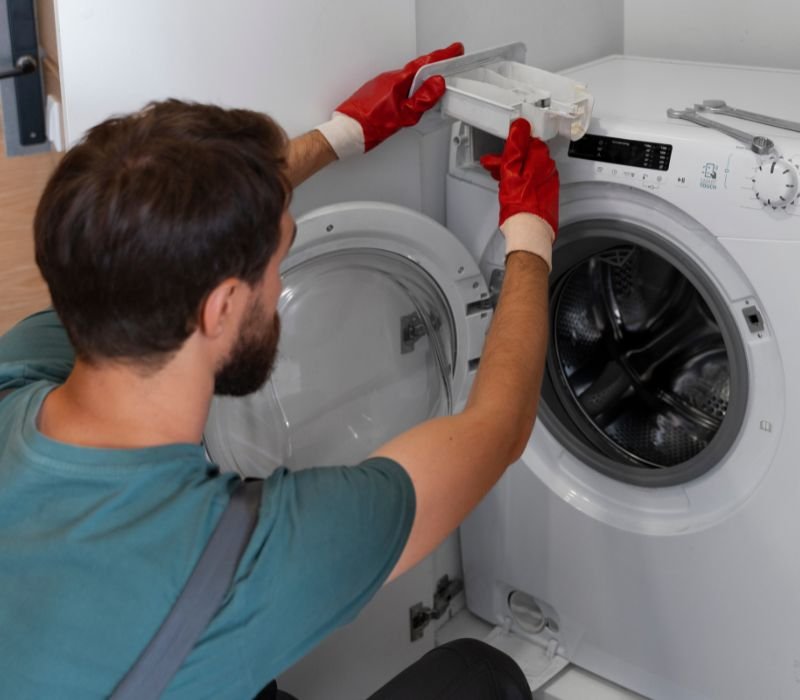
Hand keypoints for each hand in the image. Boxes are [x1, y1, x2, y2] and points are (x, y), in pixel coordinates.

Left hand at [317, 42, 463, 157]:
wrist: (345, 133)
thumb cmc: (367, 126)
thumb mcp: (402, 117)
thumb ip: (421, 101)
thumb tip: (436, 85)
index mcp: (396, 82)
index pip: (423, 65)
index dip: (441, 57)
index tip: (454, 50)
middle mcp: (388, 79)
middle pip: (416, 71)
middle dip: (433, 68)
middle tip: (448, 65)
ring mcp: (381, 86)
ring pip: (407, 80)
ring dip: (420, 81)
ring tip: (432, 88)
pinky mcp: (376, 93)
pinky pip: (398, 86)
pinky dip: (408, 89)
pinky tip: (411, 100)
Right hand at [480, 118, 558, 235]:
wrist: (529, 233)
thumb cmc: (520, 207)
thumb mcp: (510, 171)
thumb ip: (515, 147)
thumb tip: (520, 127)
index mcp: (541, 160)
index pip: (528, 141)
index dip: (511, 145)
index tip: (500, 150)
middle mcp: (548, 170)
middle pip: (528, 157)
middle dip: (510, 160)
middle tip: (495, 166)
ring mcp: (549, 184)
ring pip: (529, 170)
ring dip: (514, 171)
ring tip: (499, 178)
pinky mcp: (547, 196)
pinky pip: (533, 183)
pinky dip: (521, 182)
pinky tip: (511, 189)